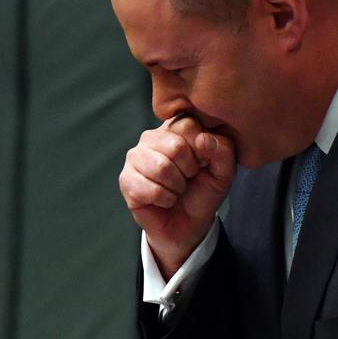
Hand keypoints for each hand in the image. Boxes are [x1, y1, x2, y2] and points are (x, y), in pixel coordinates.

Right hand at [119, 116, 235, 278]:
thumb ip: (223, 150)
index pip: (188, 125)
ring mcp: (134, 157)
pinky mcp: (125, 179)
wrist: (187, 224)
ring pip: (161, 167)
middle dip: (189, 171)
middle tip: (187, 179)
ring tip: (176, 189)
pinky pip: (150, 188)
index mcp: (174, 128)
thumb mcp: (224, 171)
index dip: (201, 151)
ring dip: (176, 187)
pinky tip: (164, 199)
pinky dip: (164, 199)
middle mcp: (151, 137)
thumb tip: (203, 139)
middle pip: (175, 146)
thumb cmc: (202, 192)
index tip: (202, 164)